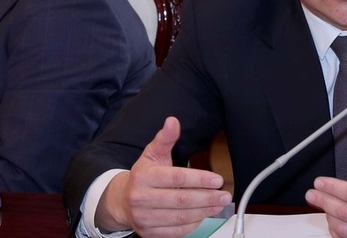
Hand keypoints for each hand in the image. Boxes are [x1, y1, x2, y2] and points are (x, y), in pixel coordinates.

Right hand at [96, 117, 231, 237]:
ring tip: (219, 205)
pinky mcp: (149, 233)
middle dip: (207, 198)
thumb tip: (173, 121)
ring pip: (180, 217)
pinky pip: (176, 231)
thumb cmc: (143, 176)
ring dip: (204, 212)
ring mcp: (144, 218)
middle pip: (181, 200)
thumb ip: (165, 139)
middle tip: (224, 195)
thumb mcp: (152, 154)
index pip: (176, 178)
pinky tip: (204, 215)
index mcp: (143, 177)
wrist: (122, 201)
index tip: (218, 180)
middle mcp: (141, 199)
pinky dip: (193, 224)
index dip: (199, 179)